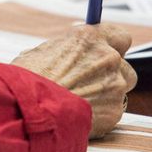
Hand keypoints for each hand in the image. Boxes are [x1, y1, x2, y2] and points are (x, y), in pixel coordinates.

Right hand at [11, 23, 136, 138]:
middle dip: (110, 74)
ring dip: (106, 95)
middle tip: (89, 83)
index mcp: (89, 39)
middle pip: (123, 65)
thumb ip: (63, 51)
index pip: (120, 35)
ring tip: (80, 102)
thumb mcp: (39, 53)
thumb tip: (63, 53)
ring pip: (120, 90)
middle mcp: (108, 58)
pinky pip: (112, 111)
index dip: (113, 46)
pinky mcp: (114, 111)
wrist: (31, 113)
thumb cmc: (28, 82)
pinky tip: (79, 115)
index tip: (106, 52)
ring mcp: (115, 86)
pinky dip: (100, 115)